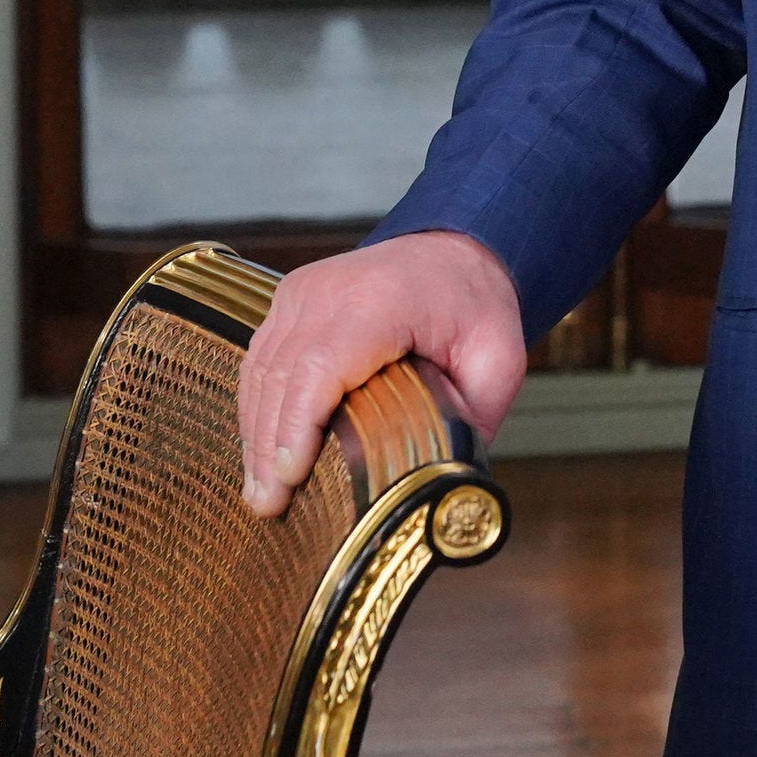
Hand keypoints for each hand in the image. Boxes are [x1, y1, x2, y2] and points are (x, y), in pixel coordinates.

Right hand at [234, 230, 526, 517]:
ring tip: (262, 493)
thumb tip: (447, 480)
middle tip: (269, 505)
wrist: (454, 251)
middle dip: (270, 445)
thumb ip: (474, 417)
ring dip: (257, 434)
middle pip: (282, 374)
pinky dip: (259, 408)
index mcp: (381, 299)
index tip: (289, 476)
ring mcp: (301, 291)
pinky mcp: (288, 301)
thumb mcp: (498, 358)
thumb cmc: (474, 304)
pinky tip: (263, 452)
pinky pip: (261, 359)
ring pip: (262, 370)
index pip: (322, 366)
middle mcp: (330, 290)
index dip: (298, 424)